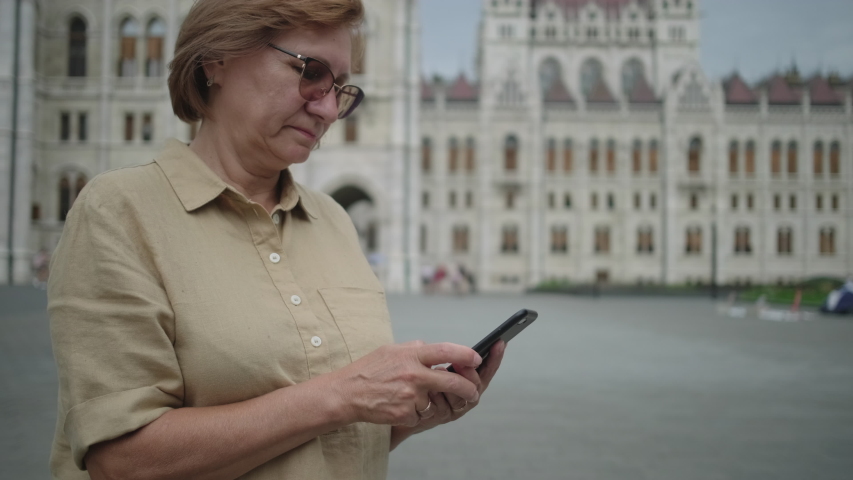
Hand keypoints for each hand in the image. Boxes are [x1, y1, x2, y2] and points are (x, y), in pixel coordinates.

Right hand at [332, 341, 481, 427]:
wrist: (347, 393)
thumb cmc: (369, 370)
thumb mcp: (391, 350)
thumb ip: (415, 349)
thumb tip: (433, 348)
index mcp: (411, 355)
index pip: (446, 351)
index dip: (466, 355)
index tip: (477, 358)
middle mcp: (413, 374)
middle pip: (451, 382)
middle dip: (468, 388)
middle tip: (474, 391)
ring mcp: (410, 396)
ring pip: (434, 402)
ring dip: (429, 402)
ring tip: (408, 396)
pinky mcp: (405, 414)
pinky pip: (420, 416)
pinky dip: (413, 413)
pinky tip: (398, 405)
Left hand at [404, 340, 505, 434]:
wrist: (398, 403)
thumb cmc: (417, 381)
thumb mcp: (431, 363)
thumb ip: (445, 357)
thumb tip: (459, 354)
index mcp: (466, 381)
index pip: (486, 369)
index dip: (494, 358)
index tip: (500, 343)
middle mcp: (464, 396)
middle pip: (478, 384)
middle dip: (471, 372)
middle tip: (466, 361)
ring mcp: (453, 407)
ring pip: (462, 397)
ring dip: (452, 384)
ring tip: (438, 372)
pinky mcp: (439, 417)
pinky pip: (444, 407)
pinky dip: (437, 396)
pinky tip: (428, 389)